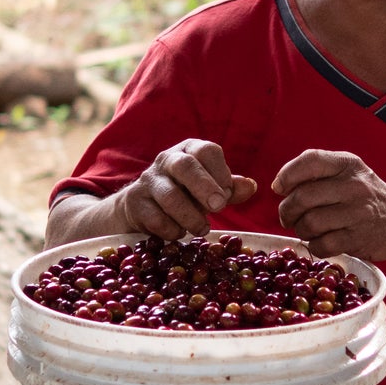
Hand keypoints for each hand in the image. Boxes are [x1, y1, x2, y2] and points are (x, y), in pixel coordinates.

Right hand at [118, 139, 258, 240]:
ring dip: (190, 216)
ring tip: (202, 229)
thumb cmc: (184, 194)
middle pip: (185, 166)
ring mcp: (148, 181)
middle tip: (218, 207)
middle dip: (204, 187)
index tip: (228, 193)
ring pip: (169, 195)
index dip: (220, 171)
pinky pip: (154, 218)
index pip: (207, 150)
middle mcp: (167, 160)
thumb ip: (229, 188)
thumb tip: (251, 187)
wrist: (140, 206)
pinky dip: (171, 229)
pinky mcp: (134, 203)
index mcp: (189, 151)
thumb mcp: (208, 188)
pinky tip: (179, 233)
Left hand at [273, 150, 385, 260]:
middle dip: (287, 210)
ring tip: (308, 229)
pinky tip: (322, 241)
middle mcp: (354, 186)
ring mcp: (358, 214)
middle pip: (302, 197)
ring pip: (309, 223)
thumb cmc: (367, 196)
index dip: (287, 175)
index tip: (280, 188)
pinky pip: (321, 245)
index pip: (310, 160)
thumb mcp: (349, 173)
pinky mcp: (359, 239)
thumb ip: (317, 173)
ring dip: (301, 230)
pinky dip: (315, 246)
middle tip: (288, 217)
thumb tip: (278, 186)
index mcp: (348, 164)